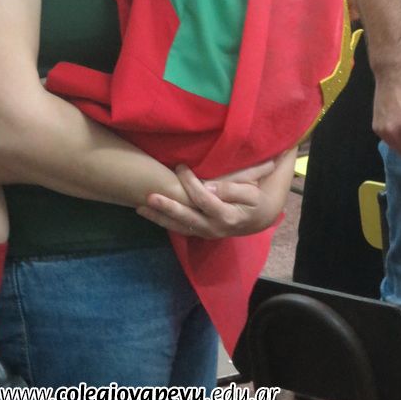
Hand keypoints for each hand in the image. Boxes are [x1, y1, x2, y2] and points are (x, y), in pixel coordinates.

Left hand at [136, 160, 276, 238]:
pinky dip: (165, 222)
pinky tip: (150, 214)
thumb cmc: (256, 199)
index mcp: (227, 216)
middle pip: (186, 218)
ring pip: (179, 227)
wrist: (260, 218)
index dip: (190, 183)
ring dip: (159, 218)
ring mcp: (206, 232)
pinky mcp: (200, 232)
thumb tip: (209, 187)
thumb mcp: (251, 192)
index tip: (180, 166)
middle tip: (149, 197)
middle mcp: (213, 228)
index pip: (203, 199)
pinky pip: (180, 228)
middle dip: (166, 207)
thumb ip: (232, 189)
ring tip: (140, 208)